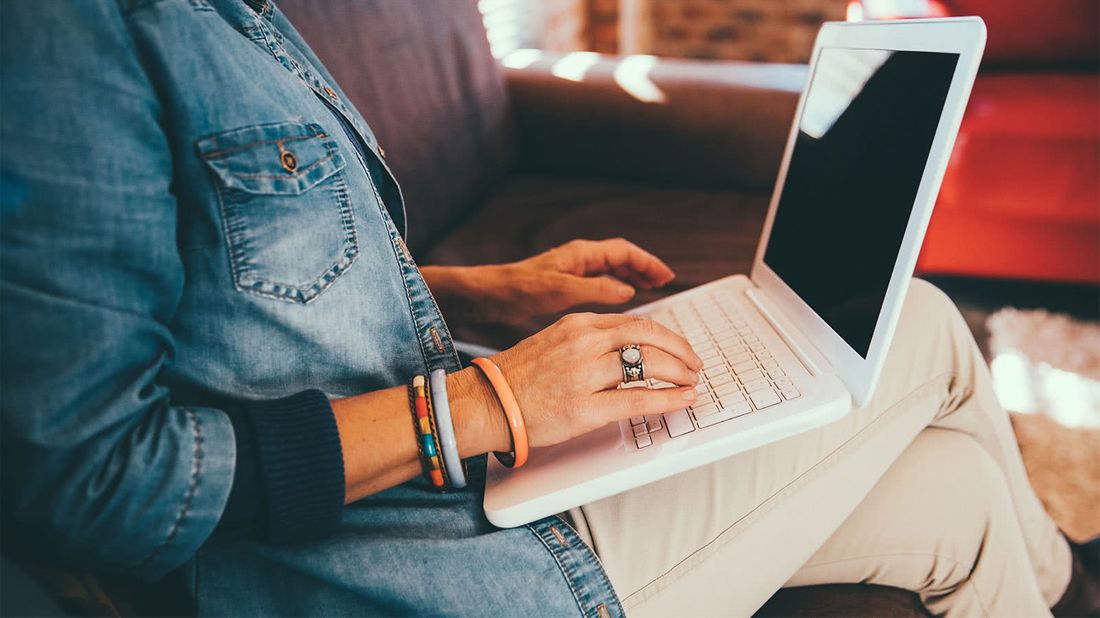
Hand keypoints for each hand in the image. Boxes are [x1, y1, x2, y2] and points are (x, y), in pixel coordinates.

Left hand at [422, 238, 675, 324]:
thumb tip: (628, 291)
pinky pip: (598, 284)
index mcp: (581, 254)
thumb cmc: (520, 289)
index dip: (647, 262)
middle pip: (621, 259)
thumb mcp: (561, 291)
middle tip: (664, 284)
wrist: (490, 295)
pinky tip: (619, 304)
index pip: (624, 252)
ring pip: (610, 271)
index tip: (666, 275)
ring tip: (650, 291)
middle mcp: (579, 259)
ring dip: (631, 279)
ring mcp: (572, 272)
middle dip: (644, 269)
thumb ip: (597, 290)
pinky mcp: (564, 286)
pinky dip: (614, 290)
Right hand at [486, 312, 703, 448]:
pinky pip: (638, 399)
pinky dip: (668, 398)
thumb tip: (625, 347)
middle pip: (649, 337)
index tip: (678, 346)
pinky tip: (683, 399)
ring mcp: (585, 374)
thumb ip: (587, 339)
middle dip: (680, 350)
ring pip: (649, 364)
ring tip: (691, 382)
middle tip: (694, 364)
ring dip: (679, 373)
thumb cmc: (516, 378)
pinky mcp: (584, 408)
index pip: (635, 322)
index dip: (665, 335)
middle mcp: (583, 343)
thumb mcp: (553, 340)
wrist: (485, 402)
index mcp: (577, 324)